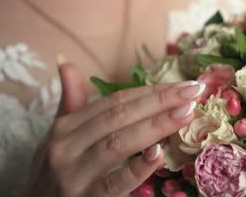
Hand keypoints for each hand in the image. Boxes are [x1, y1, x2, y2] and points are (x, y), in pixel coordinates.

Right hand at [20, 61, 204, 196]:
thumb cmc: (52, 169)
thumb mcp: (57, 134)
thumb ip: (70, 101)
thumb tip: (66, 62)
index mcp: (66, 126)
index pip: (114, 102)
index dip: (150, 91)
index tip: (182, 84)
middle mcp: (67, 146)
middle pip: (119, 116)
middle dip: (159, 101)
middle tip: (192, 91)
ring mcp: (73, 174)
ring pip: (118, 144)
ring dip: (155, 126)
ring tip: (185, 113)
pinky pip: (113, 183)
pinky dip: (136, 168)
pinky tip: (159, 155)